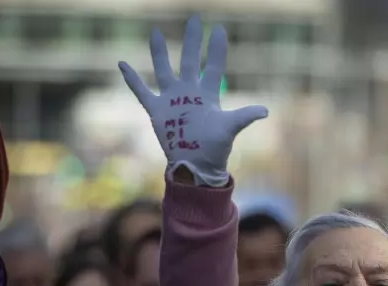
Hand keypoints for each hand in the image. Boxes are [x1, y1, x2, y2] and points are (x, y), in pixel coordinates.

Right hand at [119, 16, 267, 186]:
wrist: (196, 165)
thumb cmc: (215, 148)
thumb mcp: (229, 128)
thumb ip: (244, 116)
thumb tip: (265, 111)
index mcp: (207, 94)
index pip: (213, 66)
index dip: (216, 49)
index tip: (219, 30)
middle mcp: (189, 92)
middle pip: (189, 60)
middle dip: (192, 41)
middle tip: (195, 19)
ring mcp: (172, 100)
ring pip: (164, 70)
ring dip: (159, 53)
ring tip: (156, 33)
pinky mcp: (157, 110)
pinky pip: (142, 91)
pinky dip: (132, 79)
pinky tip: (121, 63)